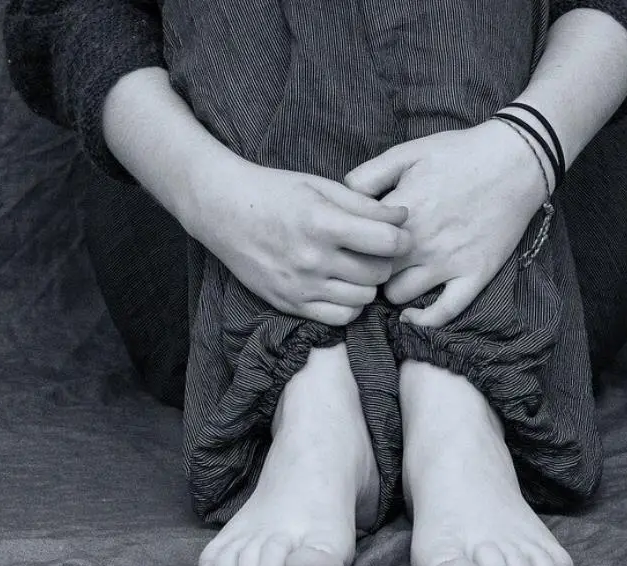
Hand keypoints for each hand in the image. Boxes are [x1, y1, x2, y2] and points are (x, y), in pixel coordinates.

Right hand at [182, 159, 412, 326]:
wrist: (223, 211)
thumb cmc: (273, 192)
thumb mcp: (320, 186)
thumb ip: (364, 205)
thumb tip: (403, 219)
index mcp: (322, 223)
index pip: (387, 242)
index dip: (402, 237)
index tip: (398, 234)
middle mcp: (312, 259)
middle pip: (378, 273)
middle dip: (385, 261)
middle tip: (376, 249)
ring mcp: (300, 286)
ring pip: (363, 299)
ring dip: (368, 284)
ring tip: (356, 267)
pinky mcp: (288, 303)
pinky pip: (339, 318)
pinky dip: (350, 305)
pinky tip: (342, 286)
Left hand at [344, 120, 548, 327]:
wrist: (516, 160)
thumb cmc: (459, 153)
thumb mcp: (406, 152)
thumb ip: (367, 176)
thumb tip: (341, 198)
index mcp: (401, 213)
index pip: (355, 244)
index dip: (348, 246)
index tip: (349, 243)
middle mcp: (421, 243)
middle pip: (372, 273)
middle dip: (364, 269)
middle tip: (367, 262)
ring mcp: (449, 263)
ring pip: (399, 295)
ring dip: (391, 288)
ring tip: (392, 277)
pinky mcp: (475, 275)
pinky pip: (444, 313)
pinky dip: (424, 319)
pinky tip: (412, 314)